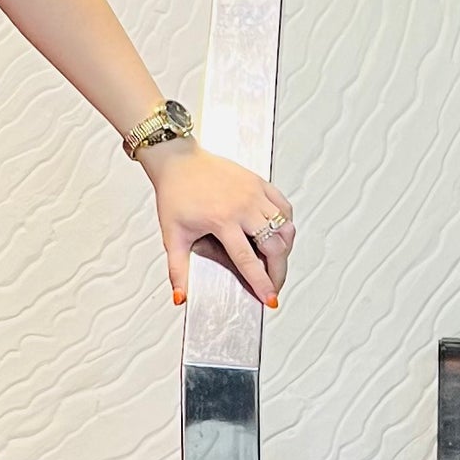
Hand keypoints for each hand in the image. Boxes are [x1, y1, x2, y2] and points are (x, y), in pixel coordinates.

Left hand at [137, 139, 294, 308]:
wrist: (177, 161)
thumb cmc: (175, 194)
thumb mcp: (173, 235)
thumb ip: (177, 270)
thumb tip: (180, 296)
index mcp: (222, 220)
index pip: (248, 259)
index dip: (262, 283)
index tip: (270, 299)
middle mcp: (243, 205)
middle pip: (274, 246)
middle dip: (278, 271)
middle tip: (274, 285)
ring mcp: (254, 192)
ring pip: (285, 226)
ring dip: (284, 249)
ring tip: (276, 262)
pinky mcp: (260, 183)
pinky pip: (284, 207)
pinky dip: (286, 224)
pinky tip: (278, 234)